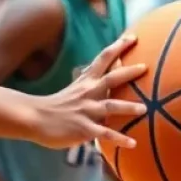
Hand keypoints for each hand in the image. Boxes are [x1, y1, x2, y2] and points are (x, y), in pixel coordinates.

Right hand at [29, 33, 147, 151]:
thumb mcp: (76, 88)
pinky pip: (105, 134)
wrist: (35, 118)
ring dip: (128, 107)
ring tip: (144, 109)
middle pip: (111, 78)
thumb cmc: (58, 104)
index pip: (103, 59)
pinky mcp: (84, 129)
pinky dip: (119, 139)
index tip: (133, 37)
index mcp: (86, 81)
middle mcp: (88, 93)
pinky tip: (133, 144)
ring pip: (110, 106)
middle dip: (128, 72)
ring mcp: (86, 111)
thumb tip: (107, 69)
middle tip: (145, 66)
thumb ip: (92, 81)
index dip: (118, 47)